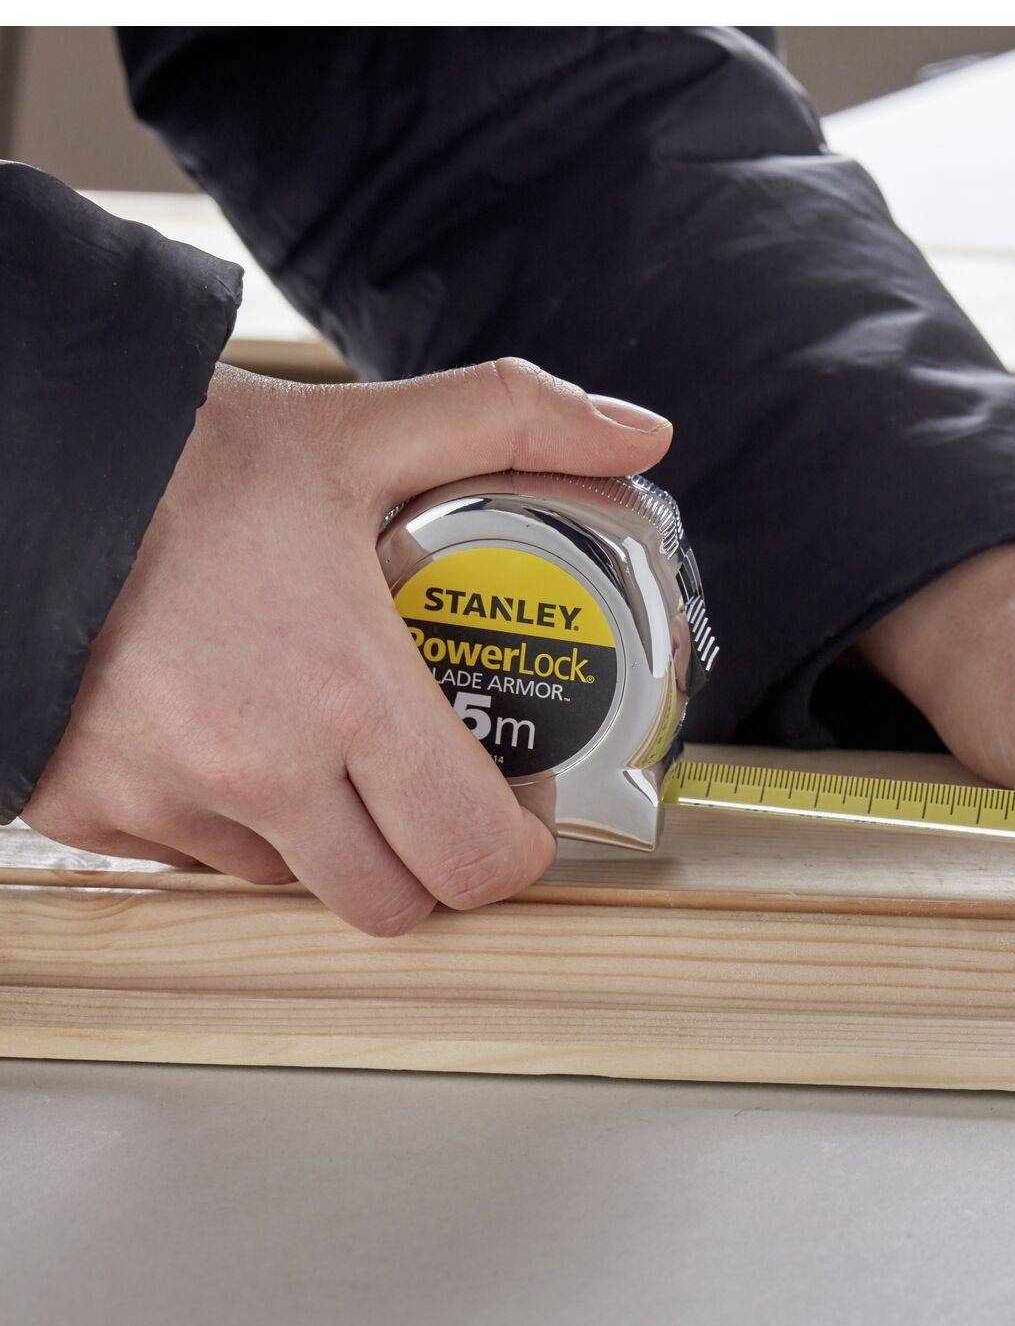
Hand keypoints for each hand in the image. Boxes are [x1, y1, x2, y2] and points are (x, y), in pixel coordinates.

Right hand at [24, 359, 672, 932]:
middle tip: (435, 785)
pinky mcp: (78, 809)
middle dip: (430, 859)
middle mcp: (252, 769)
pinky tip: (222, 736)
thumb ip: (512, 422)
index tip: (519, 799)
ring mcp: (159, 801)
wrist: (13, 457)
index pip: (472, 858)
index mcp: (342, 690)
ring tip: (322, 740)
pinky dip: (221, 821)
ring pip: (288, 881)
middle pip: (390, 903)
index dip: (516, 845)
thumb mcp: (361, 428)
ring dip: (323, 838)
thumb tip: (641, 433)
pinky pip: (186, 860)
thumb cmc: (180, 455)